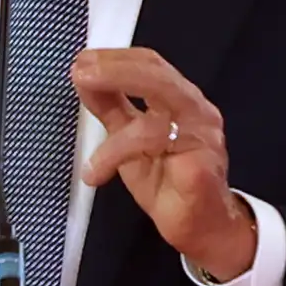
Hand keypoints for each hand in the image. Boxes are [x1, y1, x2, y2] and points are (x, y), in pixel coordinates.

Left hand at [72, 48, 256, 280]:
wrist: (201, 228)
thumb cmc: (170, 184)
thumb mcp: (129, 139)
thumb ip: (112, 109)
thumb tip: (86, 79)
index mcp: (181, 100)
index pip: (151, 64)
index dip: (116, 58)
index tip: (83, 60)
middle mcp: (196, 110)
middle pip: (158, 73)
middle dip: (116, 66)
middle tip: (83, 70)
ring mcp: (203, 134)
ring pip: (160, 100)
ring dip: (116, 96)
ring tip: (84, 94)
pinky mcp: (200, 162)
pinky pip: (155, 146)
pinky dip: (116, 153)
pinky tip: (96, 169)